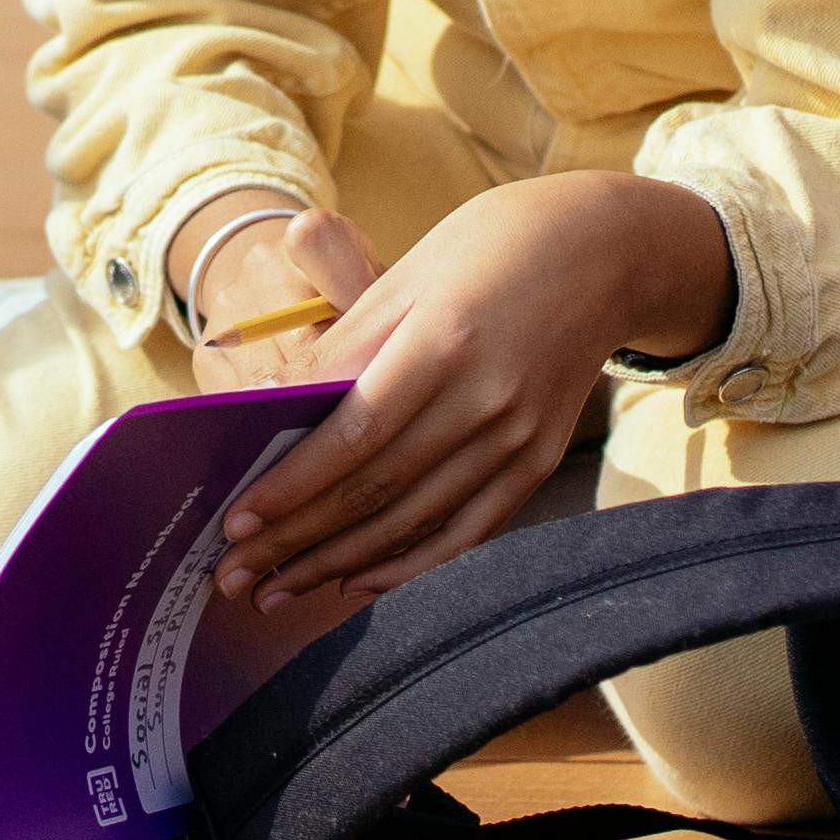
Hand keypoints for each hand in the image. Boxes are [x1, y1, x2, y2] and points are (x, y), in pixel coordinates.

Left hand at [211, 172, 733, 612]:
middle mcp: (487, 401)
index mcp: (445, 343)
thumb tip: (271, 410)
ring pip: (415, 521)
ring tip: (277, 592)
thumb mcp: (407, 275)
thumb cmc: (489, 247)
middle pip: (377, 490)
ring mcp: (519, 439)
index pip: (355, 436)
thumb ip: (343, 348)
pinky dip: (408, 563)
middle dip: (298, 541)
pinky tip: (356, 582)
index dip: (294, 488)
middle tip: (233, 576)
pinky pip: (466, 530)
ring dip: (339, 565)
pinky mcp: (537, 461)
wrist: (606, 252)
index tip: (239, 522)